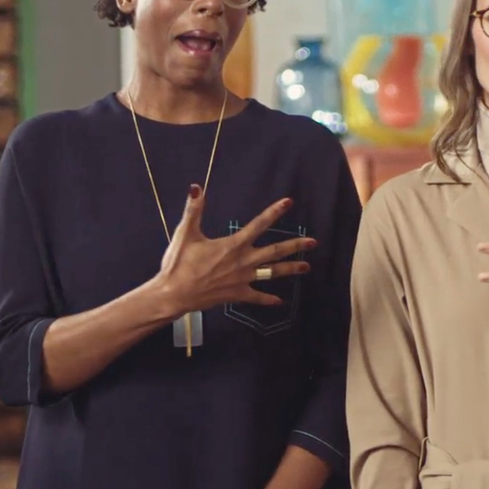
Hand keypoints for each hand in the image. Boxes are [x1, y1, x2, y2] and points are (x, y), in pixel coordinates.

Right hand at [157, 185, 315, 313]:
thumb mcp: (186, 233)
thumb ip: (194, 209)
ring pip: (272, 273)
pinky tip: (280, 302)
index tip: (289, 202)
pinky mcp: (237, 295)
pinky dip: (268, 300)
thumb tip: (196, 186)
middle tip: (313, 243)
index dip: (274, 212)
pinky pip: (257, 297)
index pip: (259, 224)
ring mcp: (242, 280)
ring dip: (290, 270)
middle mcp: (243, 262)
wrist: (174, 293)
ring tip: (307, 267)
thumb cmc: (179, 263)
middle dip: (295, 246)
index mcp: (233, 245)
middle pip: (275, 252)